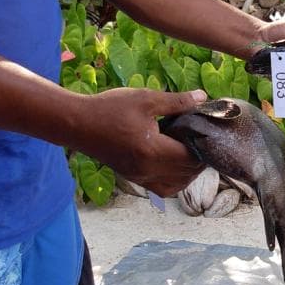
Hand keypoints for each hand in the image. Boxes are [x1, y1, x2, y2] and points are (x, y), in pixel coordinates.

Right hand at [74, 88, 207, 196]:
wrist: (76, 123)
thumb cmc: (109, 108)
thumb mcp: (146, 99)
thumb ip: (177, 102)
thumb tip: (202, 97)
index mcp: (153, 152)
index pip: (192, 158)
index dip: (205, 147)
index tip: (209, 132)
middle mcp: (148, 170)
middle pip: (187, 174)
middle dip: (200, 159)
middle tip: (202, 139)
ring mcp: (140, 177)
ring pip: (177, 185)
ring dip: (189, 172)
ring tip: (190, 150)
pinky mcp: (133, 178)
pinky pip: (162, 188)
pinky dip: (175, 180)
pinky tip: (175, 162)